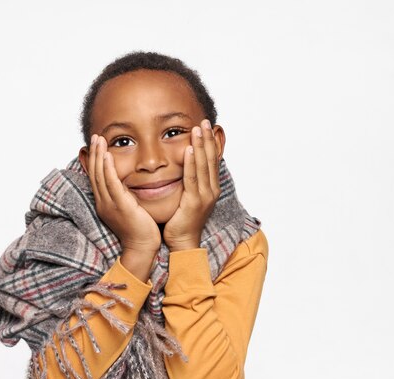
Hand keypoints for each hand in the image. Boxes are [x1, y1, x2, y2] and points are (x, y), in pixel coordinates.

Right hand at [86, 134, 161, 254]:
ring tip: (98, 139)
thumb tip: (129, 185)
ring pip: (100, 175)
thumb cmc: (141, 230)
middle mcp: (104, 203)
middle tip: (95, 136)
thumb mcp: (130, 209)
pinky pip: (111, 183)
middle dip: (94, 153)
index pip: (97, 178)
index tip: (97, 145)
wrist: (143, 248)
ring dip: (98, 155)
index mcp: (105, 204)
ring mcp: (110, 204)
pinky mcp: (120, 206)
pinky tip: (106, 155)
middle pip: (95, 173)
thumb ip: (126, 197)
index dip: (95, 160)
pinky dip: (107, 168)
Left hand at [163, 120, 220, 250]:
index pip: (212, 160)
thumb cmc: (182, 220)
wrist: (183, 242)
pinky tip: (190, 150)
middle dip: (208, 139)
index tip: (207, 127)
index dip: (210, 143)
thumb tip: (183, 166)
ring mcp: (205, 196)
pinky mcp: (195, 202)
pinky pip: (193, 178)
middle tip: (205, 121)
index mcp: (211, 187)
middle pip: (211, 159)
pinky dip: (192, 163)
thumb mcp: (188, 196)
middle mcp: (211, 189)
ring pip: (203, 165)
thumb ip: (188, 181)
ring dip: (201, 145)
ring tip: (198, 129)